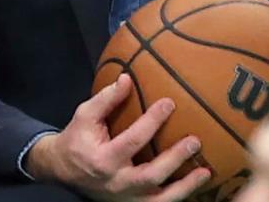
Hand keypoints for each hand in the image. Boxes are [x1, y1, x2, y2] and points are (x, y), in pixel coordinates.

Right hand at [28, 73, 210, 200]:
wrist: (62, 171)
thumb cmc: (77, 139)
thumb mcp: (85, 115)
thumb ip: (106, 98)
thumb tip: (127, 78)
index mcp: (104, 159)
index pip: (133, 140)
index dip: (152, 121)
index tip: (170, 103)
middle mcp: (116, 182)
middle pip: (150, 175)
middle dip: (175, 159)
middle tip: (195, 141)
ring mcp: (125, 198)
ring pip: (159, 200)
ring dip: (185, 187)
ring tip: (206, 172)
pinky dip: (178, 197)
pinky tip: (195, 185)